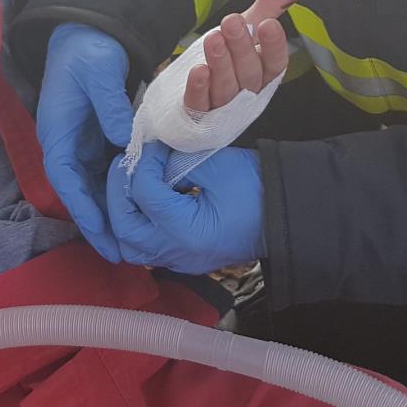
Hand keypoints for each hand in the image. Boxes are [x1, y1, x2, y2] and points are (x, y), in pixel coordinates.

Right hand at [35, 24, 135, 261]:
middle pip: (80, 193)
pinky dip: (120, 193)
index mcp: (58, 133)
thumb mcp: (100, 72)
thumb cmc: (88, 51)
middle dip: (97, 224)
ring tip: (131, 243)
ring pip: (94, 188)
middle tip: (120, 253)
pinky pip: (108, 173)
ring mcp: (82, 144)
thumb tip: (122, 139)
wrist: (89, 34)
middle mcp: (67, 144)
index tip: (101, 233)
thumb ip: (110, 104)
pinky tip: (139, 211)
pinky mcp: (98, 141)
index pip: (67, 181)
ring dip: (110, 214)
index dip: (83, 209)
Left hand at [107, 142, 264, 274]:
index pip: (145, 196)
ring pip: (131, 245)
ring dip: (124, 213)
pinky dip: (138, 223)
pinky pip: (148, 246)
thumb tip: (152, 158)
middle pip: (124, 229)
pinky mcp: (184, 257)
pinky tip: (147, 199)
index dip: (144, 165)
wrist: (287, 214)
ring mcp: (180, 260)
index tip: (153, 147)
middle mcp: (178, 253)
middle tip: (127, 167)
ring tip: (133, 184)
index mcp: (187, 232)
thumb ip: (175, 163)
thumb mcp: (215, 166)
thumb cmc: (256, 188)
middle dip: (119, 194)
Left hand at [186, 0, 306, 111]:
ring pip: (226, 86)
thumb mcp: (250, 27)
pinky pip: (200, 103)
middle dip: (242, 46)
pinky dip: (200, 88)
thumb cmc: (231, 57)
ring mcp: (223, 103)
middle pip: (249, 71)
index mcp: (264, 71)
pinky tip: (198, 71)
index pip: (276, 62)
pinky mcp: (199, 111)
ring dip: (221, 62)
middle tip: (232, 22)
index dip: (274, 45)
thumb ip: (273, 3)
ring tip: (214, 39)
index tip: (268, 25)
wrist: (199, 88)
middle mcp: (247, 89)